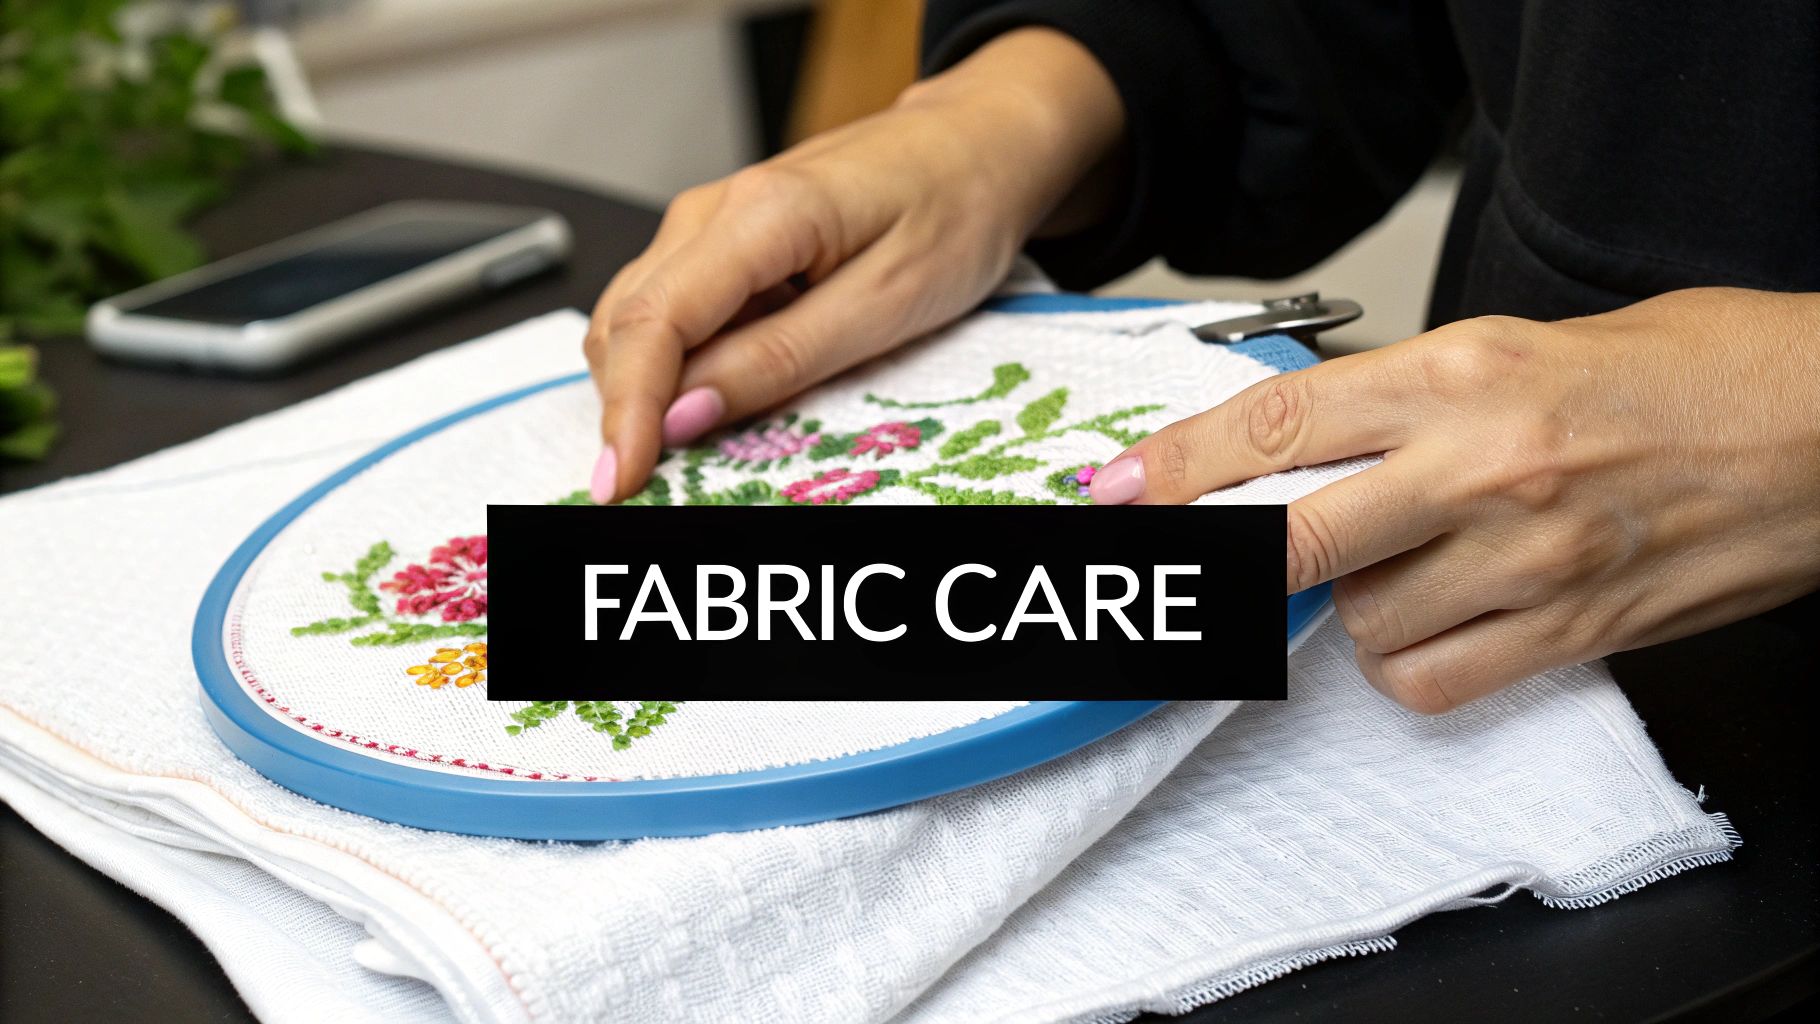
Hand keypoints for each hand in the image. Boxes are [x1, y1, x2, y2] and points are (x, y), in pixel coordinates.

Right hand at [584, 28, 1123, 502]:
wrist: (979, 145)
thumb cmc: (954, 209)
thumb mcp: (884, 306)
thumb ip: (778, 361)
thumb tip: (685, 414)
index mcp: (760, 215)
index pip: (653, 322)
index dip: (627, 412)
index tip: (624, 480)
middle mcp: (715, 210)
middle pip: (624, 323)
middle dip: (624, 411)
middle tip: (647, 485)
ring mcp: (712, 220)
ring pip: (635, 318)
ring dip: (643, 389)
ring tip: (683, 448)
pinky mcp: (724, 240)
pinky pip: (672, 310)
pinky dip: (674, 363)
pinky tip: (713, 395)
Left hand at [1092, 288, 1819, 710]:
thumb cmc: (1694, 373)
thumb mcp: (1525, 342)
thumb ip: (1408, 396)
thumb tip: (1299, 443)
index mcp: (1465, 372)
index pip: (1278, 420)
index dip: (1177, 466)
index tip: (1117, 492)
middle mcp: (1484, 467)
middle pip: (1291, 538)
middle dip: (1215, 562)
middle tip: (1181, 567)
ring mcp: (1528, 558)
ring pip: (1358, 621)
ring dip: (1345, 606)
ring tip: (1396, 566)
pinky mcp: (1570, 630)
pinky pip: (1428, 680)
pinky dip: (1404, 663)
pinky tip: (1431, 623)